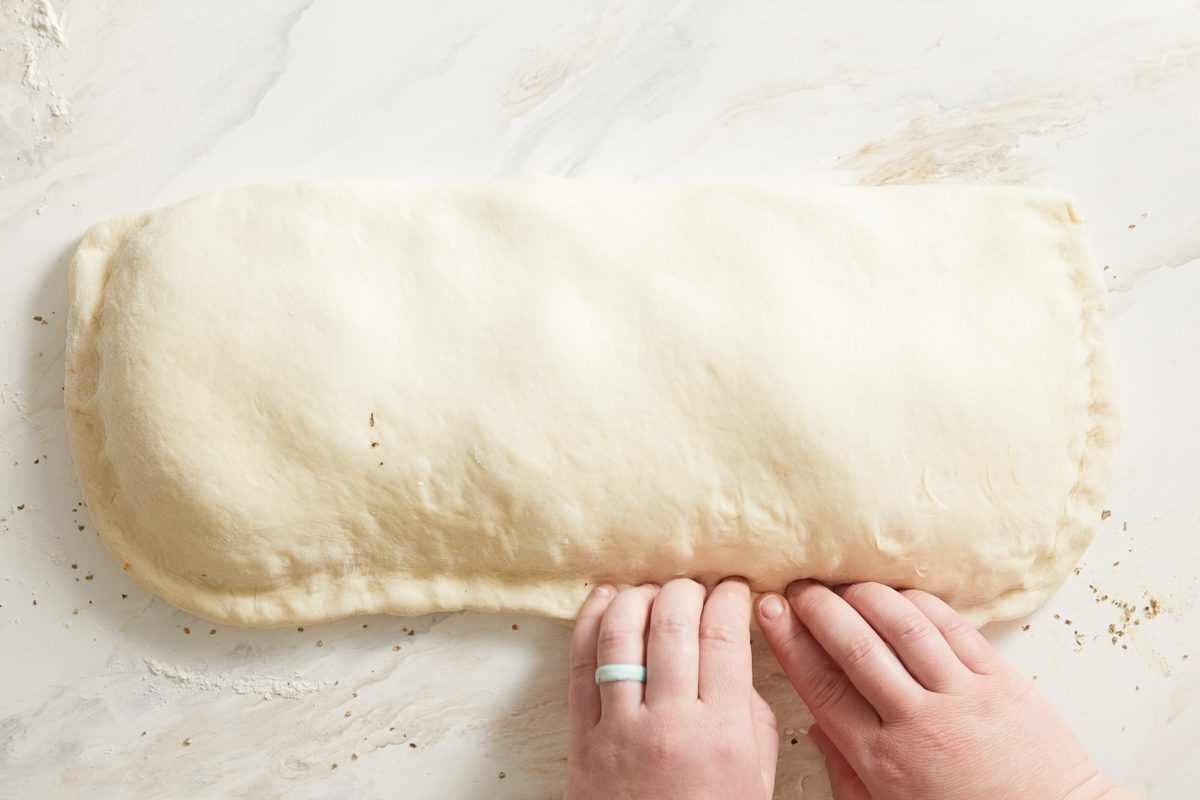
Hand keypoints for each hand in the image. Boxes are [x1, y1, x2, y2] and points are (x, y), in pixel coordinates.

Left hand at [564, 578, 778, 799]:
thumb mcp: (755, 780)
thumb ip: (753, 718)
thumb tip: (736, 662)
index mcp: (722, 733)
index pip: (724, 636)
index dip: (729, 598)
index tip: (734, 588)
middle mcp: (670, 724)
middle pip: (673, 623)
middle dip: (686, 590)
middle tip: (695, 588)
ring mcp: (620, 727)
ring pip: (623, 632)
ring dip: (639, 596)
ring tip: (653, 591)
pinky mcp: (582, 737)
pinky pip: (580, 664)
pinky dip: (591, 621)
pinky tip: (606, 599)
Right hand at [756, 580, 1140, 799]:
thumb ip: (845, 772)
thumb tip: (815, 725)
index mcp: (882, 760)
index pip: (822, 685)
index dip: (790, 640)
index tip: (770, 611)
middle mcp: (919, 723)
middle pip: (855, 646)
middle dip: (819, 608)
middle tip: (799, 587)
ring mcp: (963, 697)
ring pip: (903, 627)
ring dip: (865, 596)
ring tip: (844, 585)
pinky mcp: (1001, 681)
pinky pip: (953, 626)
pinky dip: (919, 602)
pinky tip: (898, 595)